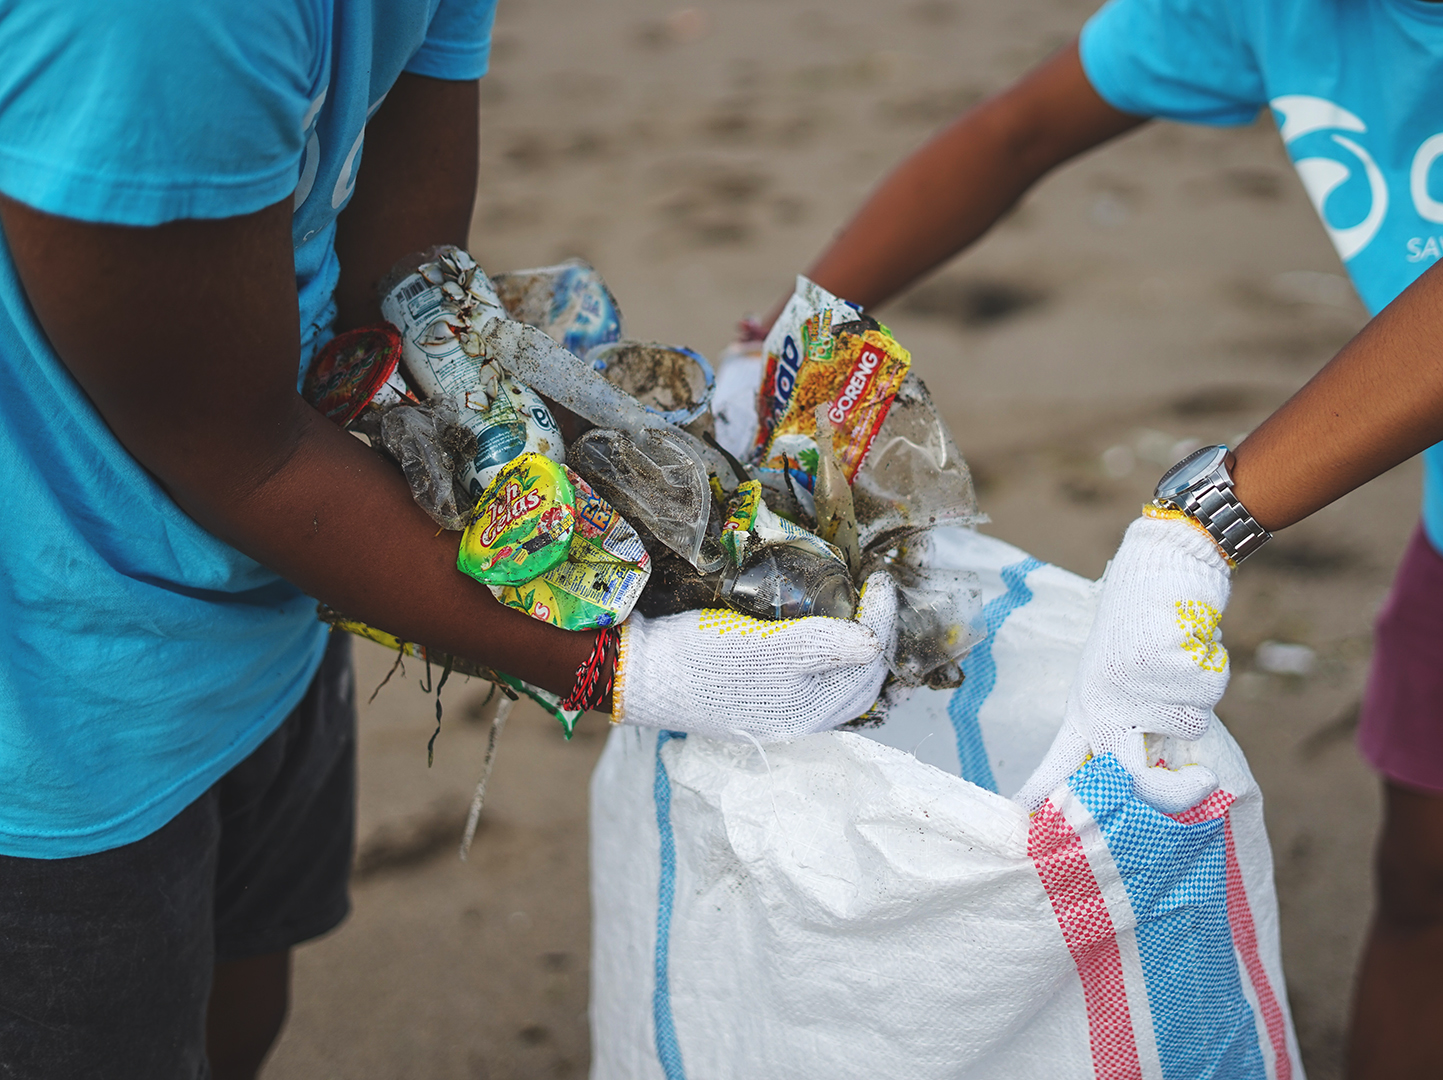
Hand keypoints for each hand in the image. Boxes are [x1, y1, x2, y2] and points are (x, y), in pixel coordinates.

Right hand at [614, 572, 896, 740]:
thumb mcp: (769, 647)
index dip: (882, 616)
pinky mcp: (760, 699)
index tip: (879, 577)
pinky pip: (814, 682)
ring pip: (841, 683)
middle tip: (875, 592)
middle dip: (877, 634)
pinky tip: (824, 636)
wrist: (643, 675)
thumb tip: (875, 642)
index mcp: (812, 711)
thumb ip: (826, 646)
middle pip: (862, 678)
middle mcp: (803, 719)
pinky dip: (830, 657)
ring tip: (858, 612)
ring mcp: (781, 711)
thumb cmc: (704, 659)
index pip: (869, 660)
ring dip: (856, 648)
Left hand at [1014, 512, 1230, 812]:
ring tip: (1173, 664)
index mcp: (1086, 708)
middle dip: (1169, 793)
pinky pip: (1206, 695)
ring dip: (1193, 700)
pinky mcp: (1170, 670)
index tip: (1025, 819)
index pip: (1061, 760)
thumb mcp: (1114, 680)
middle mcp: (1106, 704)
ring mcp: (1138, 689)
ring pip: (1189, 727)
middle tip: (1198, 784)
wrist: (1157, 570)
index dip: (1045, 792)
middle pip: (1132, 775)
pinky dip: (1207, 673)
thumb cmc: (1137, 631)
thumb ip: (1125, 724)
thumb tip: (1150, 770)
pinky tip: (1187, 646)